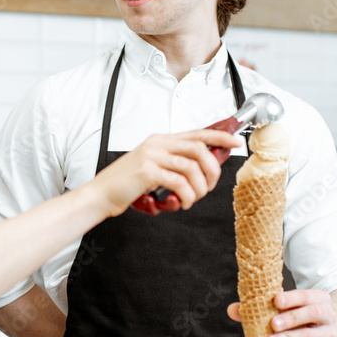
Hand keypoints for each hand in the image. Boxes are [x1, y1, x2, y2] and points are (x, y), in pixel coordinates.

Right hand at [93, 129, 240, 216]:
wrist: (101, 194)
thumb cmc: (127, 184)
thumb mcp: (152, 166)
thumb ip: (173, 163)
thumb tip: (202, 168)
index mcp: (161, 140)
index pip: (197, 133)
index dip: (220, 136)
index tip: (236, 141)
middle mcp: (158, 144)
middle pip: (199, 149)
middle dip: (212, 170)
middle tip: (210, 186)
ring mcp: (152, 156)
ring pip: (191, 167)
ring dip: (199, 187)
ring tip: (193, 199)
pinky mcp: (147, 172)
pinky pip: (179, 182)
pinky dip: (186, 195)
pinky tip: (182, 203)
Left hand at [227, 289, 336, 336]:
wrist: (325, 336)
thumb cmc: (299, 318)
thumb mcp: (284, 309)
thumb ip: (258, 308)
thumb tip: (233, 309)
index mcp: (318, 298)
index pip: (306, 295)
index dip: (292, 298)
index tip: (276, 301)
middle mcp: (328, 315)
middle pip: (313, 313)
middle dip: (291, 318)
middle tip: (273, 324)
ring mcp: (328, 335)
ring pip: (309, 336)